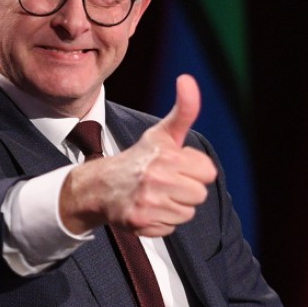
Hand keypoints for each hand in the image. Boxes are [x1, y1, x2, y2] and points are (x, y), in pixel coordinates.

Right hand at [58, 75, 217, 235]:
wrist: (99, 186)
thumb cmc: (138, 159)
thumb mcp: (162, 134)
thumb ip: (184, 109)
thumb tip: (187, 78)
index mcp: (166, 156)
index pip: (208, 172)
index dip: (193, 170)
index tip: (175, 167)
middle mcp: (156, 178)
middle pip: (199, 195)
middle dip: (185, 191)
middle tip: (164, 183)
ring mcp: (147, 201)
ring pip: (186, 214)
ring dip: (173, 208)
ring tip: (155, 197)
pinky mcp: (139, 222)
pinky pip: (170, 228)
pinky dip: (160, 222)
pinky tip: (147, 209)